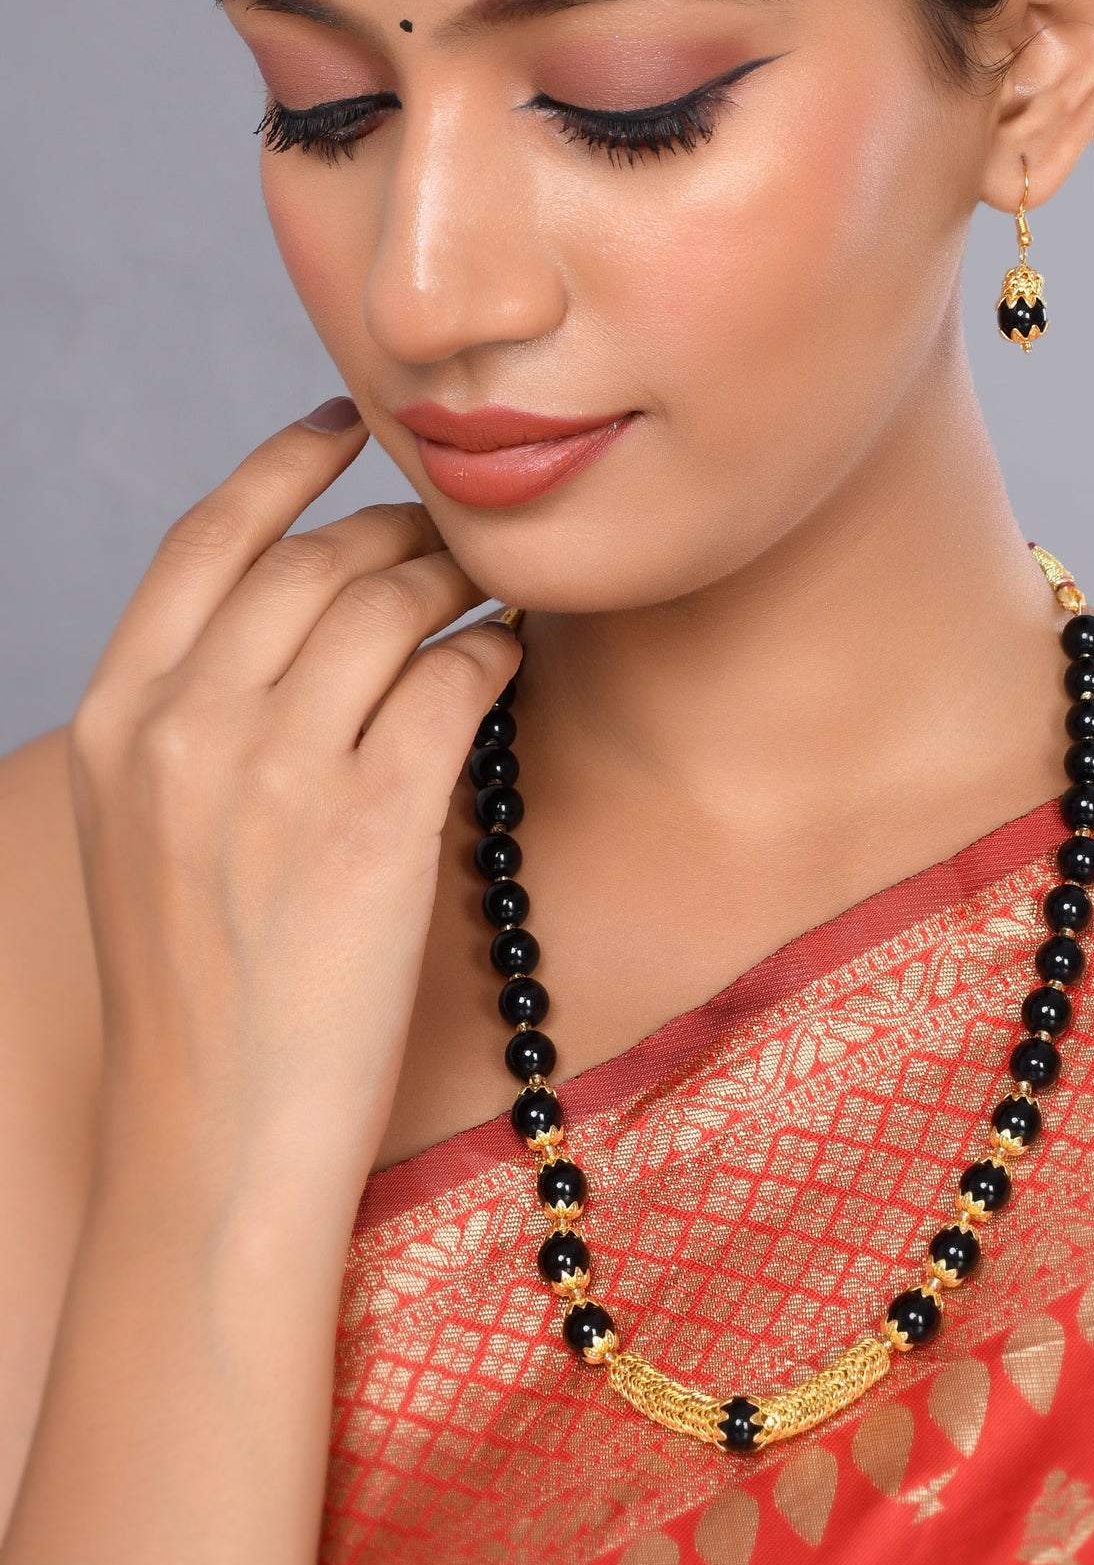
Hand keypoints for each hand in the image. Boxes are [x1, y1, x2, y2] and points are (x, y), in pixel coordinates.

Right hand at [66, 397, 518, 1197]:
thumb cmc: (194, 990)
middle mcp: (184, 728)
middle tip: (450, 537)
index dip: (282, 465)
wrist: (213, 1137)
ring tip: (488, 590)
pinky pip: (453, 681)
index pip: (205, 540)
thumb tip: (298, 617)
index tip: (344, 428)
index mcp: (115, 719)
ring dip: (454, 579)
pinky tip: (508, 660)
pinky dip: (492, 652)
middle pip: (313, 560)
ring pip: (389, 603)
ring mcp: (274, 774)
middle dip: (395, 529)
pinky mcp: (371, 828)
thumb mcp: (143, 834)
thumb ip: (192, 718)